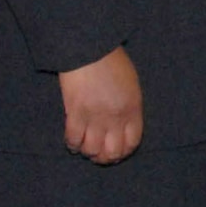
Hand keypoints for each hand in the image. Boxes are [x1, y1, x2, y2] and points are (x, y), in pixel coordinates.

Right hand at [60, 47, 143, 163]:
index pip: (132, 143)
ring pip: (92, 150)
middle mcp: (116, 117)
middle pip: (112, 152)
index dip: (123, 152)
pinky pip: (73, 139)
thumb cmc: (112, 62)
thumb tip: (123, 124)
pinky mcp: (74, 113)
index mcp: (133, 109)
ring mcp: (95, 117)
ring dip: (88, 152)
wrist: (89, 48)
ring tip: (85, 147)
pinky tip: (73, 141)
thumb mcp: (131, 84)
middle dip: (105, 158)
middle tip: (99, 155)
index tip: (116, 152)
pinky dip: (72, 144)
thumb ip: (129, 106)